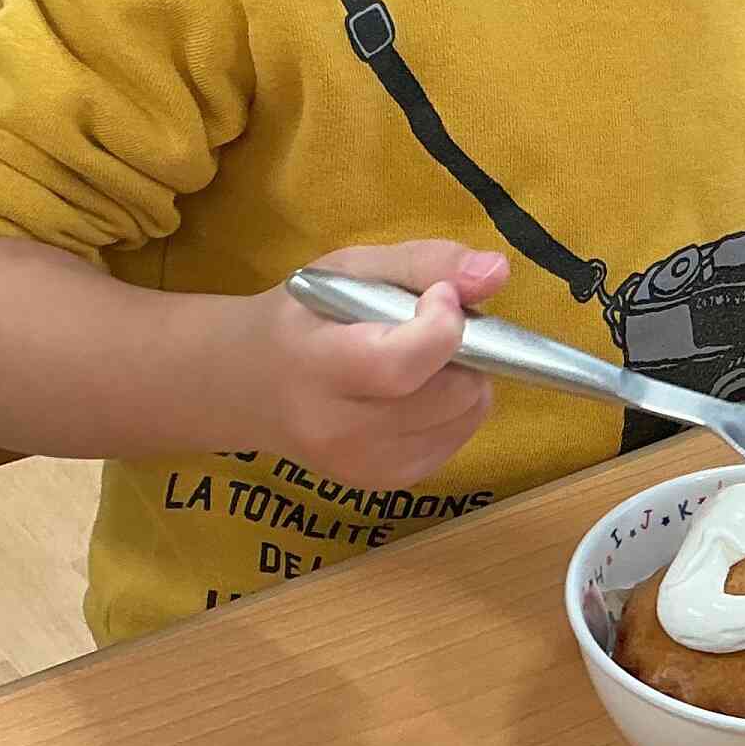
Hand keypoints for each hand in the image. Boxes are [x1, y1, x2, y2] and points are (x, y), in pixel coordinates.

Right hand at [235, 240, 505, 486]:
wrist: (247, 386)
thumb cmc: (301, 315)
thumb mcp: (351, 268)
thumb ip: (424, 263)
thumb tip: (497, 272)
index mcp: (317, 369)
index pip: (401, 366)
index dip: (442, 326)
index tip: (439, 297)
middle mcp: (339, 432)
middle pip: (449, 394)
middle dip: (463, 350)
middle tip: (432, 326)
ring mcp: (364, 466)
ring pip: (465, 416)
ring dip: (464, 378)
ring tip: (421, 358)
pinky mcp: (386, 482)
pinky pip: (457, 439)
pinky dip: (454, 409)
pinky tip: (417, 390)